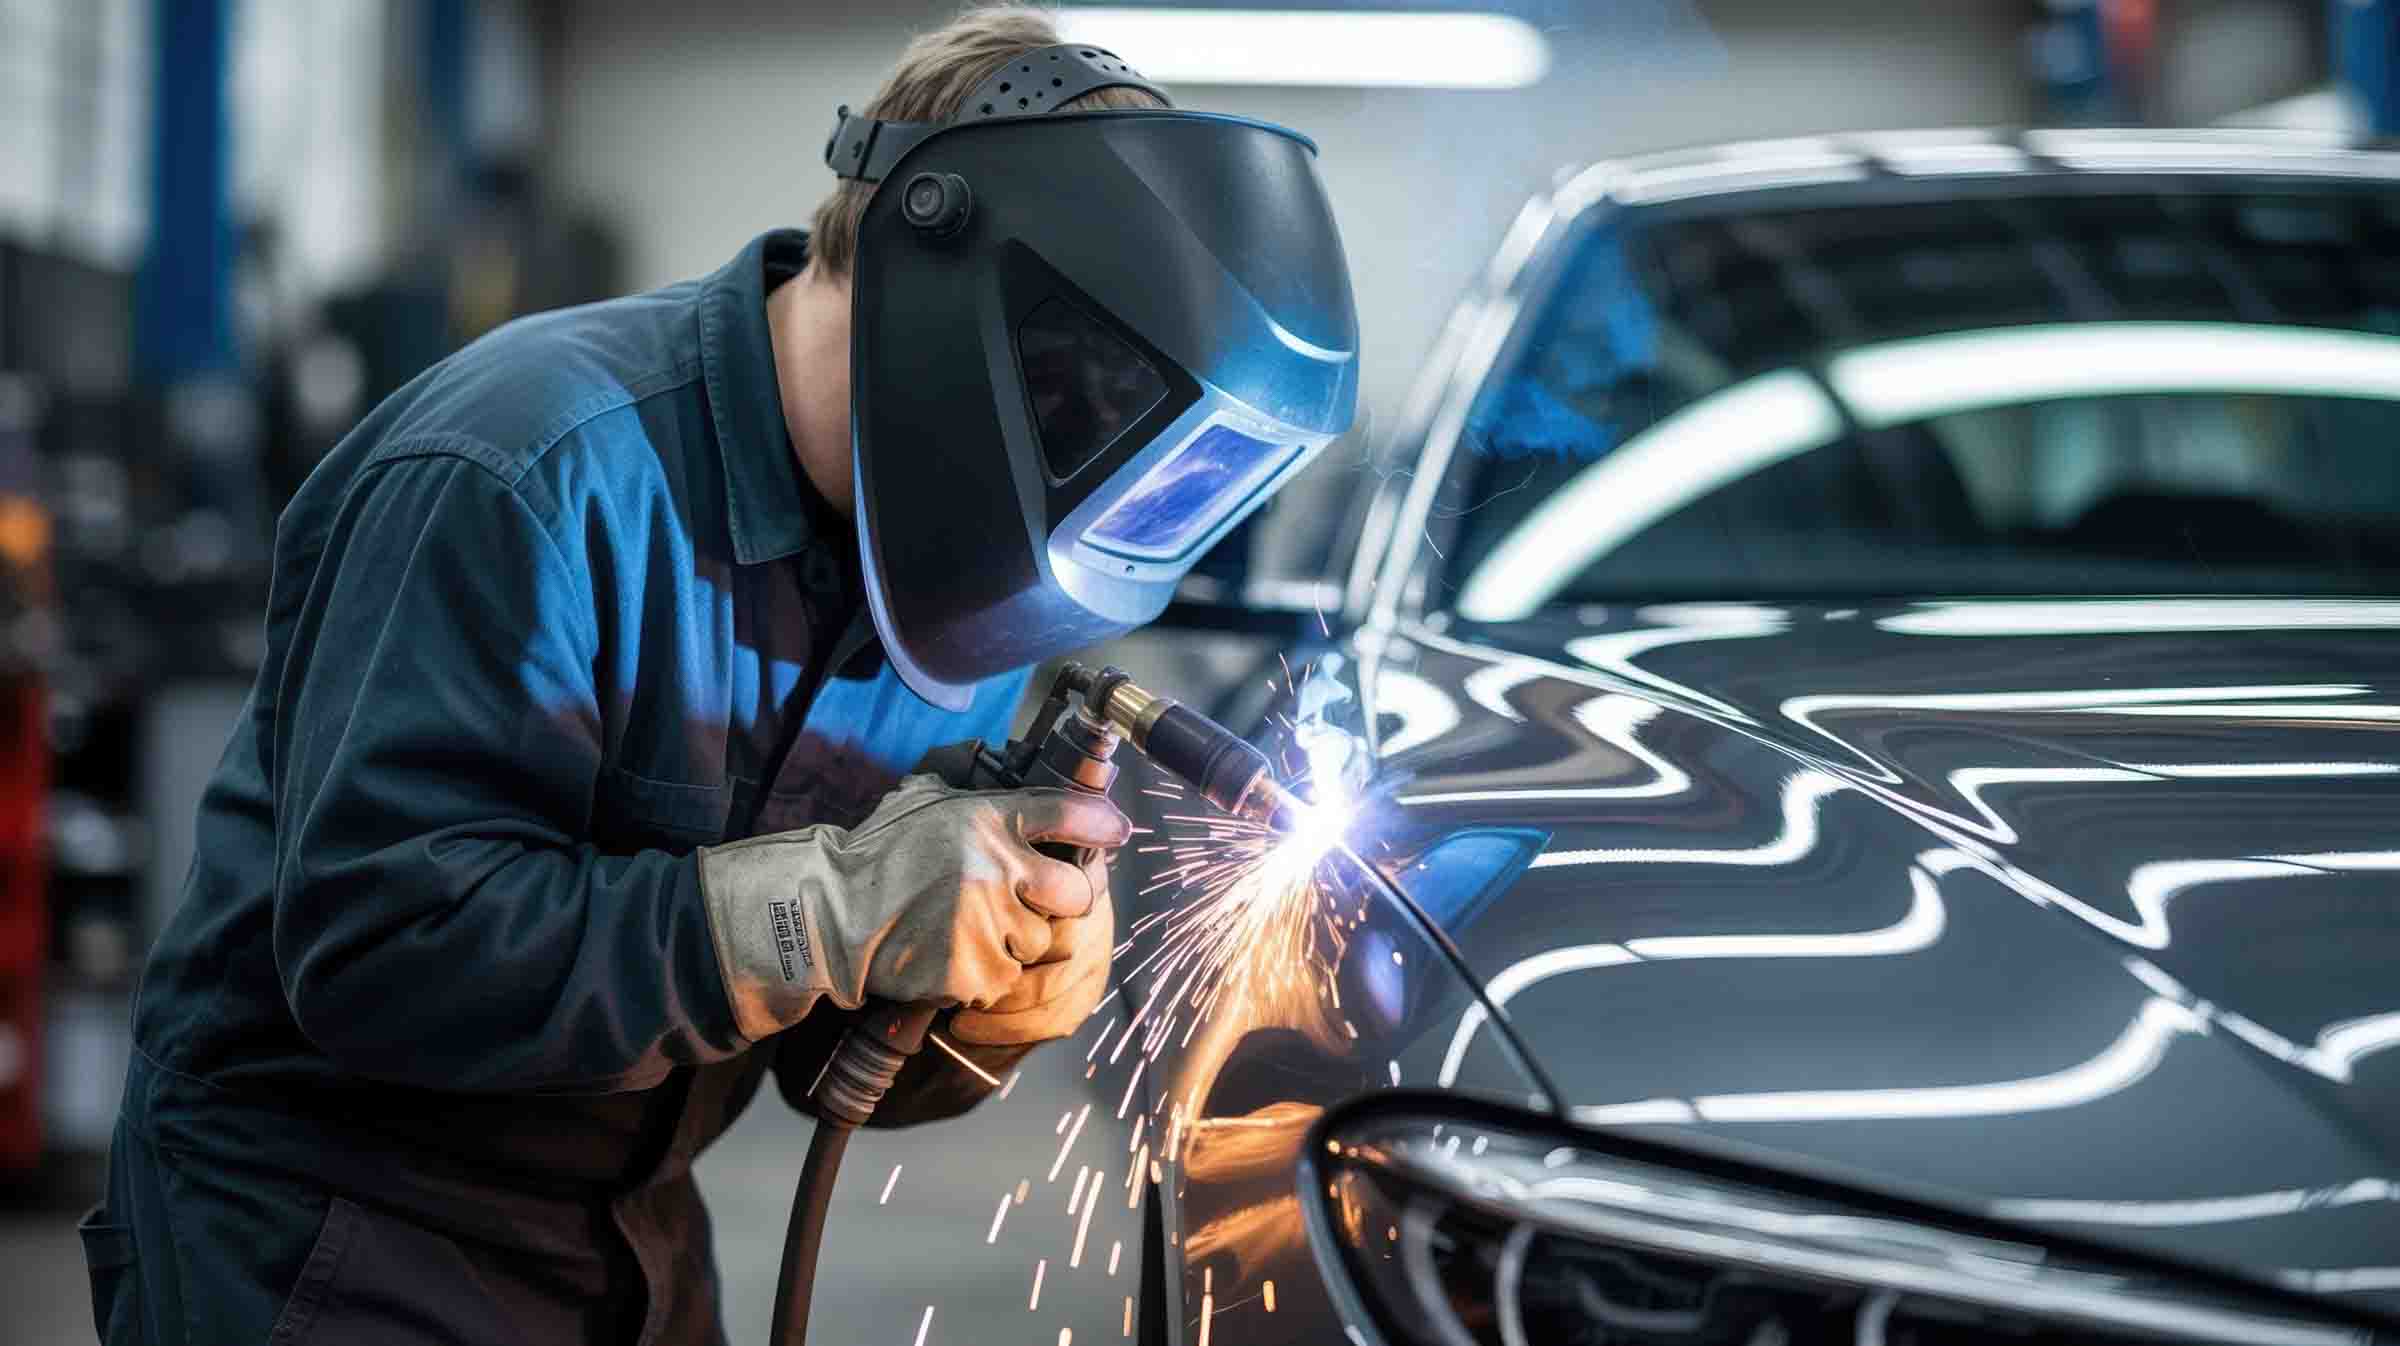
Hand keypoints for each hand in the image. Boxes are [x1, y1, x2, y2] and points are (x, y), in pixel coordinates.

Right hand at [698, 775, 1130, 1039]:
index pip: (1071, 813)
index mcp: (989, 819)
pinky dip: (987, 976)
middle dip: (1069, 900)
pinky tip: (952, 955)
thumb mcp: (928, 801)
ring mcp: (989, 925)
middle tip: (1042, 902)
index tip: (1115, 831)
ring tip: (971, 928)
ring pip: (1040, 942)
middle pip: (1078, 894)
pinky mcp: (976, 972)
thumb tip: (1025, 770)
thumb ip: (979, 791)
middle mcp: (998, 869)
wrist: (831, 917)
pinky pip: (1006, 981)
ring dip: (1017, 940)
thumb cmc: (879, 856)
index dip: (1103, 823)